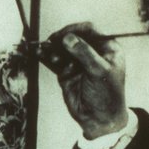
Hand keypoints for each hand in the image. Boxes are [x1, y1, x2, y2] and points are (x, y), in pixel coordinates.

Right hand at [43, 22, 127, 139]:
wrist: (99, 119)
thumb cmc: (107, 95)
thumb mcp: (99, 71)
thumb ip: (84, 53)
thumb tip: (68, 38)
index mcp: (107, 48)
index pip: (89, 30)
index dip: (75, 30)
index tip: (63, 34)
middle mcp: (92, 53)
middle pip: (73, 38)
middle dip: (61, 39)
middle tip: (52, 42)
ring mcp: (78, 63)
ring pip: (62, 49)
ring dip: (53, 49)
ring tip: (46, 51)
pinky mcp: (67, 73)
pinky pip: (55, 61)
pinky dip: (48, 57)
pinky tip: (41, 55)